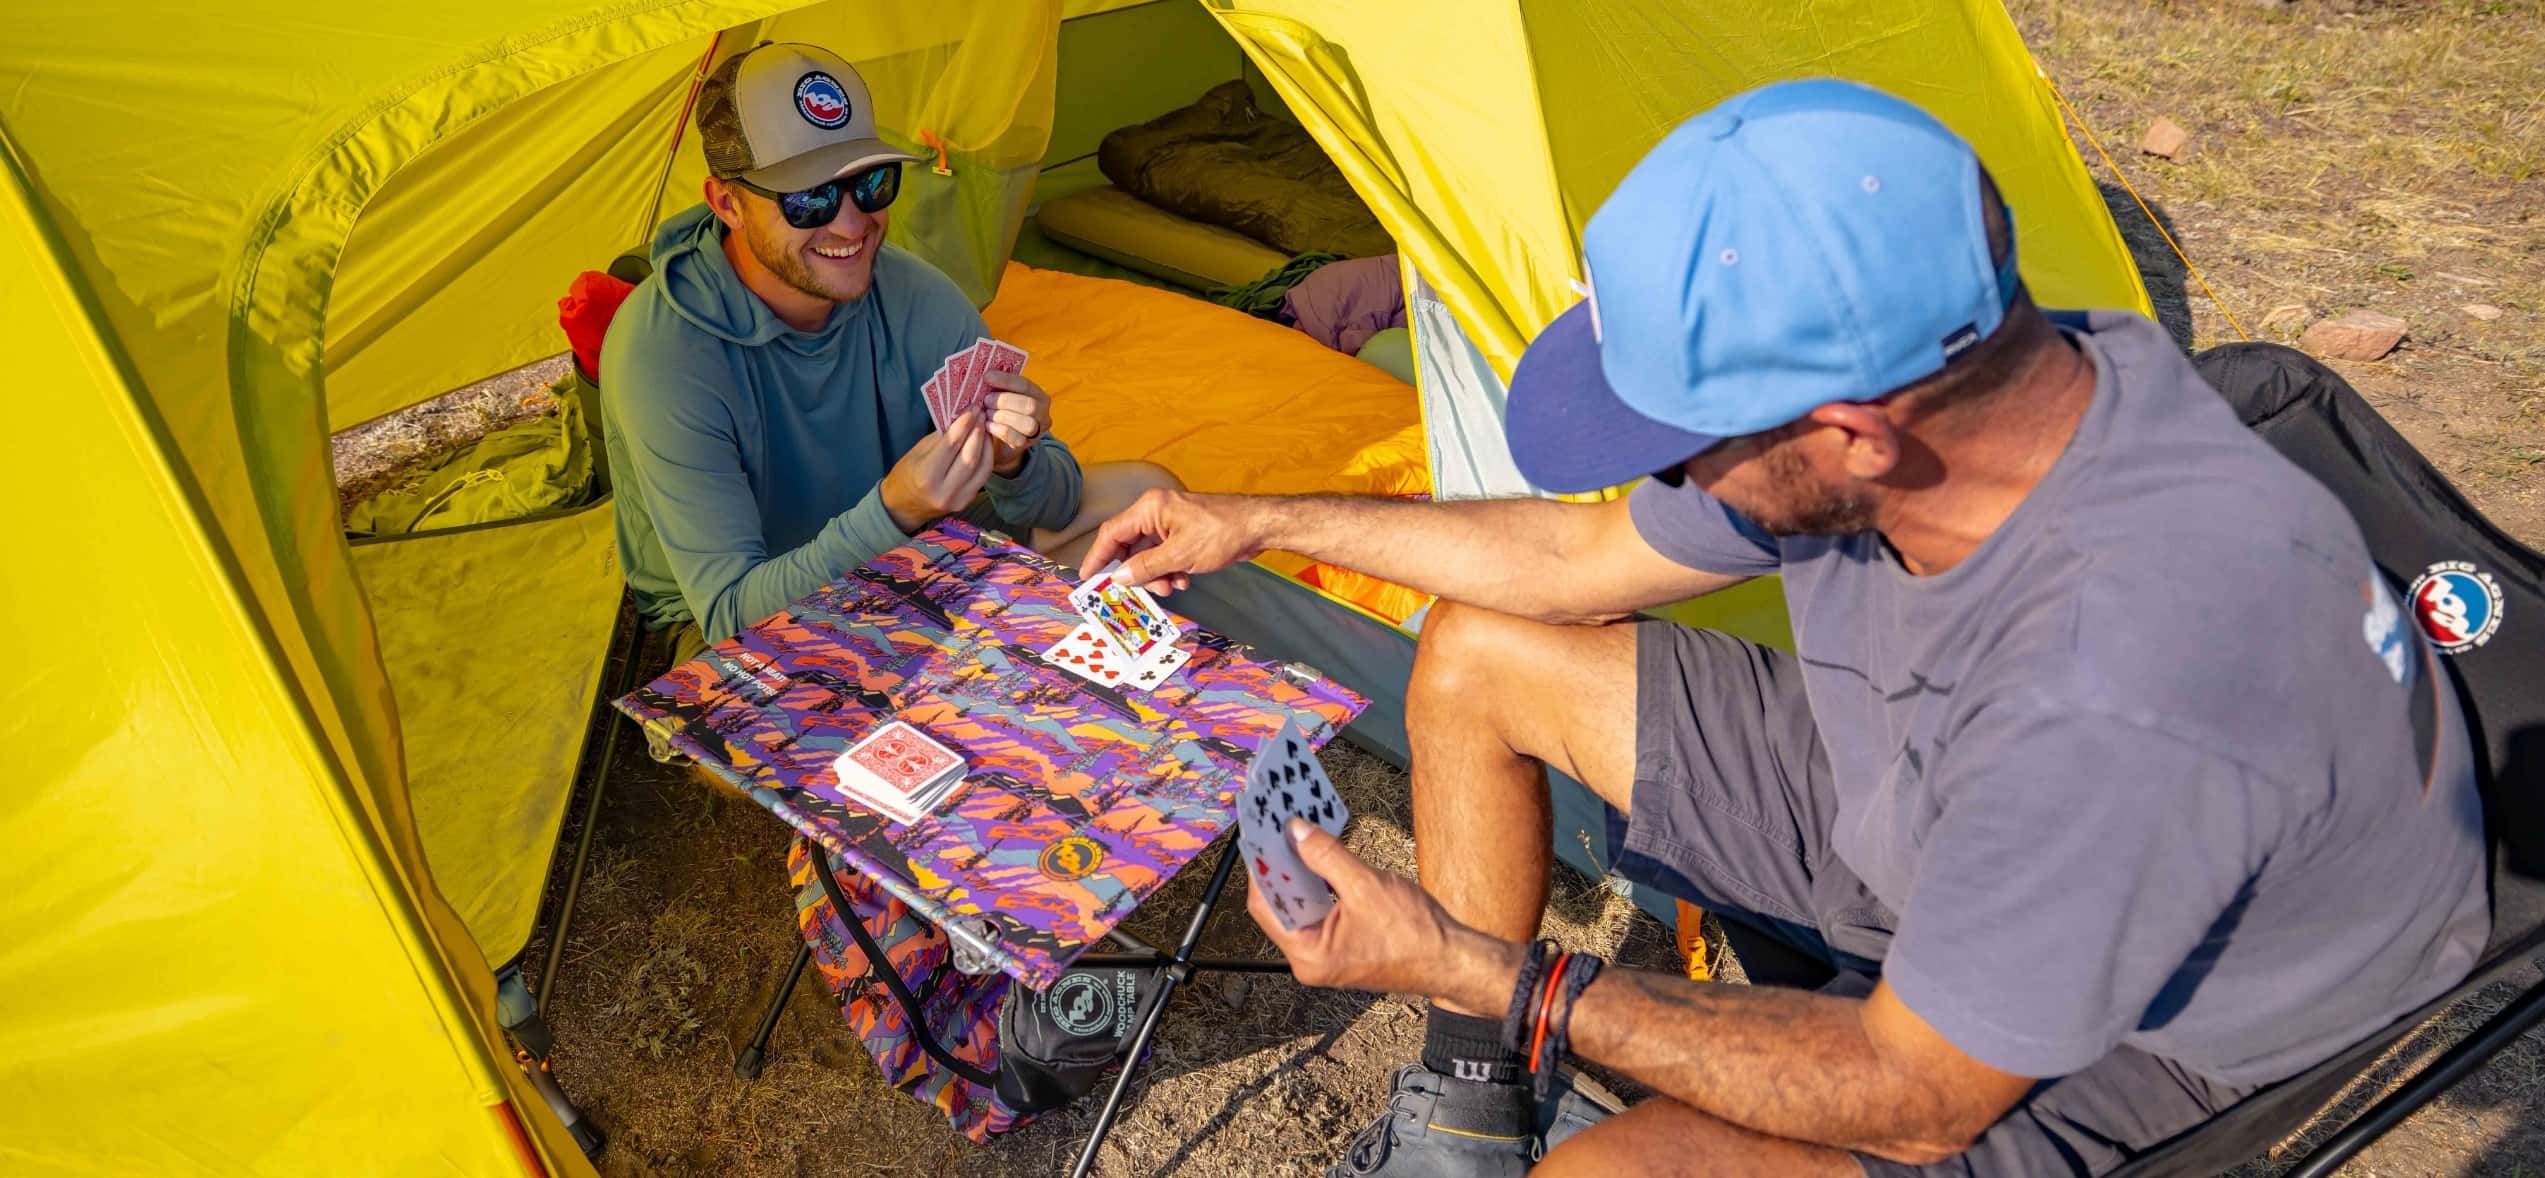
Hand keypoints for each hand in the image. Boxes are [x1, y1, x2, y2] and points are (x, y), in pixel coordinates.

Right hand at [880, 413, 995, 532]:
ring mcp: (957, 499)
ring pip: (982, 468)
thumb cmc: (906, 473)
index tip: (972, 408)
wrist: (902, 507)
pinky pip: (982, 477)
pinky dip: (986, 458)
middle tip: (981, 413)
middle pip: (970, 457)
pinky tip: (984, 444)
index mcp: (926, 476)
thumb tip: (962, 418)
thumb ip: (942, 438)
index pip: (951, 445)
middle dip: (978, 432)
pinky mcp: (966, 502)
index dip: (964, 424)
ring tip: (984, 426)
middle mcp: (944, 490)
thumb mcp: (918, 452)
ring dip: (986, 444)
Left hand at [980, 370, 1052, 474]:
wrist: (1002, 442)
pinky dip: (999, 430)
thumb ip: (999, 386)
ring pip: (1027, 423)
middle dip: (1005, 401)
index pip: (1026, 385)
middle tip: (986, 400)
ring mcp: (1037, 431)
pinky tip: (987, 425)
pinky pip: (1016, 438)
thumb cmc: (1002, 411)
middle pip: (1030, 405)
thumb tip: (984, 374)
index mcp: (1039, 395)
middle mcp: (1043, 413)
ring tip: (986, 413)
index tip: (987, 376)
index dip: (1006, 380)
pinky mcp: (1027, 445)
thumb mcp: (1003, 396)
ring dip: (1003, 416)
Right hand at [1078, 488, 1264, 594]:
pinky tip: (1185, 579)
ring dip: (1157, 575)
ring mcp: (1171, 523)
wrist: (1258, 526)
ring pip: (1149, 555)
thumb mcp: (1180, 555)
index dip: (1098, 556)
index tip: (1088, 577)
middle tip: (1146, 590)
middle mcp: (1156, 512)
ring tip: (1173, 586)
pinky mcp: (1184, 533)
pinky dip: (1171, 570)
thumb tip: (1119, 577)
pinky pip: (1165, 555)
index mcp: (1150, 508)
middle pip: (1130, 546)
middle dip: (1137, 572)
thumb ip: (1146, 567)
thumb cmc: (1222, 532)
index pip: (1112, 532)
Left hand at [1247, 821, 1516, 1005]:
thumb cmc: (1415, 933)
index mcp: (1308, 954)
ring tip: (1298, 836)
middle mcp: (1310, 959)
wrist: (1452, 961)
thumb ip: (1327, 856)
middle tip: (1278, 828)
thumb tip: (1296, 831)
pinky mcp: (1341, 946)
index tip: (1261, 833)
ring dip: (1299, 873)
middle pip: (1280, 906)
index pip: (1265, 906)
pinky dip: (1318, 886)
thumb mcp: (1366, 885)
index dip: (1261, 866)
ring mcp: (1326, 954)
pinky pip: (1319, 911)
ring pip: (1300, 907)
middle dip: (1280, 866)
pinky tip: (1321, 857)